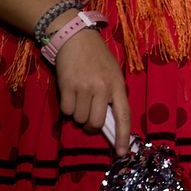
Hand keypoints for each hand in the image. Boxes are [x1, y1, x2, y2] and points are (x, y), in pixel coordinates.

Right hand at [54, 26, 129, 156]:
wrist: (76, 37)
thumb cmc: (97, 57)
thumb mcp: (112, 73)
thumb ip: (112, 95)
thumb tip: (108, 122)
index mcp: (117, 85)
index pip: (124, 116)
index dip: (123, 136)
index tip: (122, 153)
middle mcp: (102, 88)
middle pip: (96, 123)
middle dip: (91, 126)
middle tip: (88, 117)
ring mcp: (84, 87)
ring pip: (79, 119)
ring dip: (77, 114)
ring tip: (79, 97)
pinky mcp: (67, 86)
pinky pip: (66, 111)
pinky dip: (67, 108)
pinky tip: (69, 93)